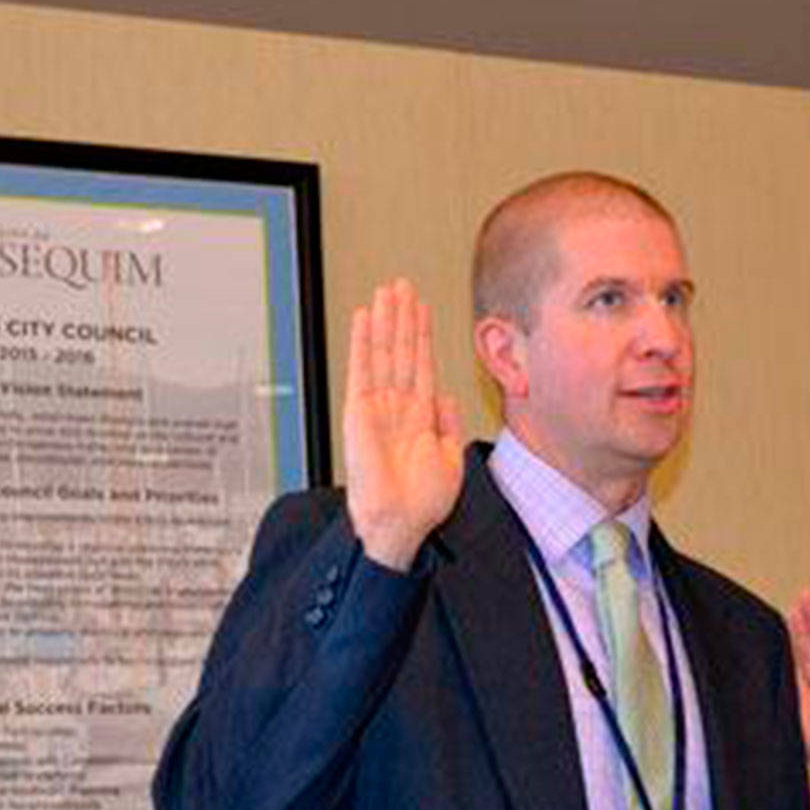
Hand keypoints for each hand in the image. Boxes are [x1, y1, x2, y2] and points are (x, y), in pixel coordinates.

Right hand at [343, 279, 463, 570]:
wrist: (401, 524)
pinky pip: (361, 369)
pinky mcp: (359, 413)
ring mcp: (377, 407)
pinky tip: (365, 318)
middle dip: (403, 317)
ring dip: (386, 321)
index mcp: (419, 417)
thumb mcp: (450, 459)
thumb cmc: (423, 503)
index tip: (422, 308)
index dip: (422, 335)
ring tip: (388, 291)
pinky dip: (363, 342)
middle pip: (401, 351)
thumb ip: (448, 425)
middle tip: (403, 285)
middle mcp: (397, 406)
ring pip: (383, 353)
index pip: (420, 365)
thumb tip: (448, 397)